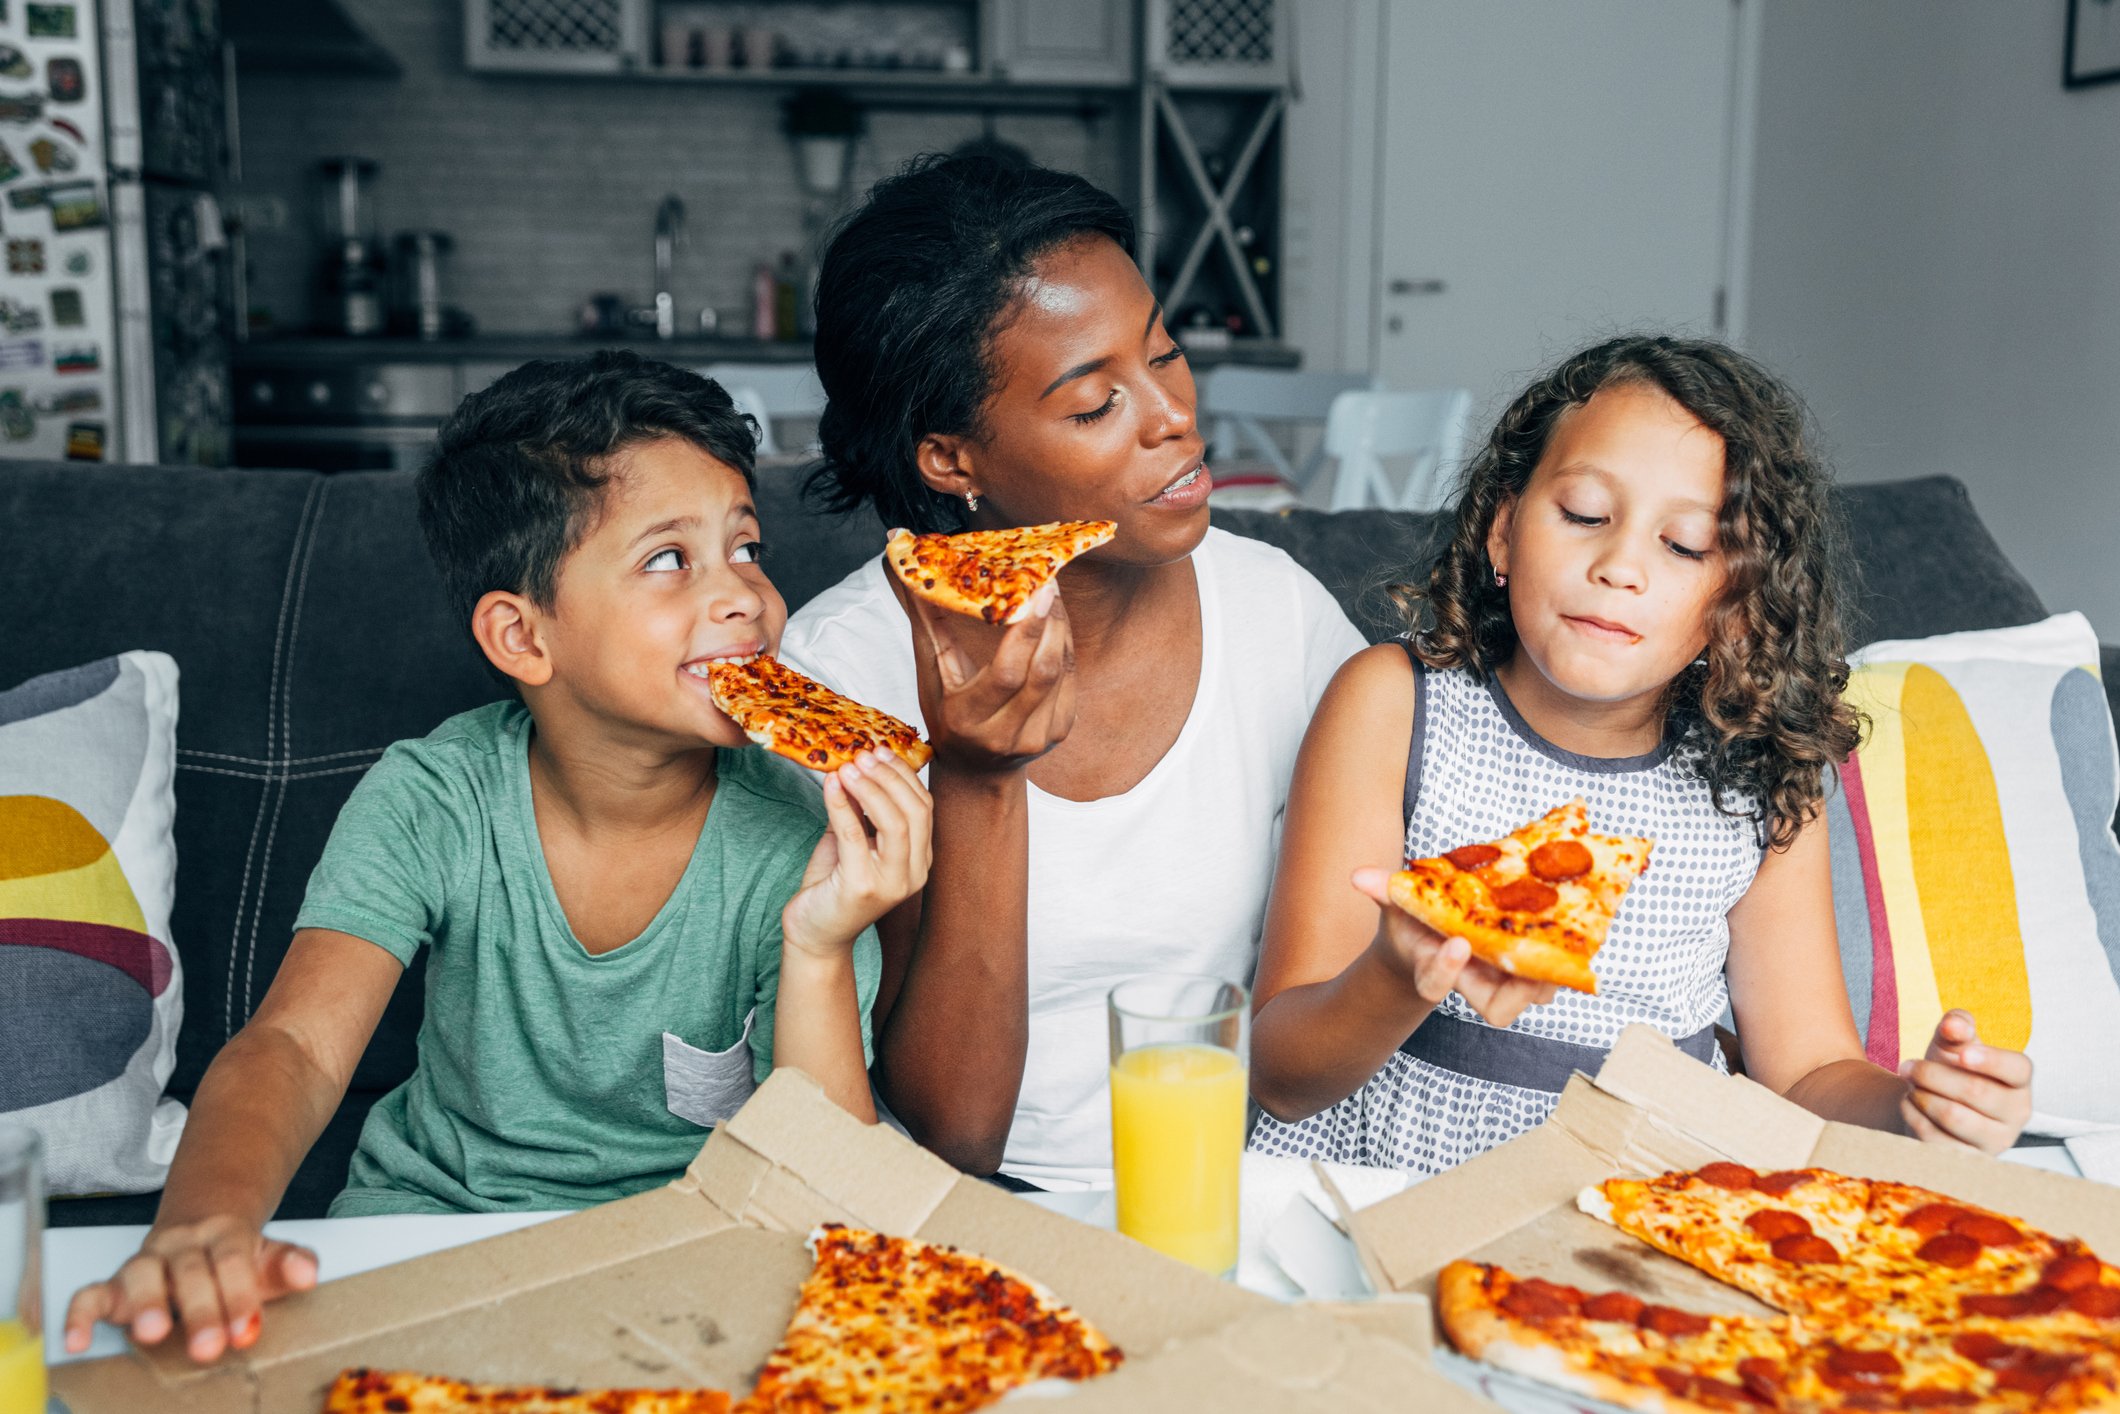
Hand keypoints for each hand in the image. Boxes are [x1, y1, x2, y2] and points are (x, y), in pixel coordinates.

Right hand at [63, 1215, 317, 1362]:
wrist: (204, 1226)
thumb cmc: (238, 1255)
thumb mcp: (270, 1257)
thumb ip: (292, 1264)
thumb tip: (307, 1273)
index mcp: (223, 1232)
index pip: (232, 1260)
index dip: (240, 1295)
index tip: (248, 1330)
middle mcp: (180, 1243)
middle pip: (189, 1270)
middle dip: (200, 1309)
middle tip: (209, 1347)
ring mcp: (145, 1261)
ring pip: (139, 1274)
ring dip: (144, 1303)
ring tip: (151, 1334)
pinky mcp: (114, 1285)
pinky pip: (90, 1294)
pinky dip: (79, 1314)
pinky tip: (79, 1341)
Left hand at [781, 748, 933, 956]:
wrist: (815, 932)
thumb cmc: (833, 885)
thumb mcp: (854, 840)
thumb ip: (861, 808)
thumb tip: (857, 763)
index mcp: (919, 859)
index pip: (924, 807)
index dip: (904, 775)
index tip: (881, 752)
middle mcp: (913, 873)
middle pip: (916, 812)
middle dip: (890, 777)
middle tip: (863, 755)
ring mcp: (891, 883)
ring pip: (895, 823)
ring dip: (870, 788)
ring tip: (847, 766)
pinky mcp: (861, 888)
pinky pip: (854, 835)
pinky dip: (842, 805)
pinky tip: (829, 784)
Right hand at [902, 571, 1075, 773]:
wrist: (975, 770)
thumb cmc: (946, 716)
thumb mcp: (931, 675)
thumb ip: (929, 624)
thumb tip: (914, 575)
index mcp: (968, 719)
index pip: (1007, 673)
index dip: (1027, 632)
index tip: (1037, 591)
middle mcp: (1006, 734)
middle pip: (1042, 671)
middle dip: (1050, 621)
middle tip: (1047, 581)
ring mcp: (1038, 737)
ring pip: (1061, 671)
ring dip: (1060, 628)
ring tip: (1051, 595)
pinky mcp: (1060, 732)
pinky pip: (1070, 679)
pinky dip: (1065, 645)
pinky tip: (1056, 623)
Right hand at [1352, 866, 1556, 1029]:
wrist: (1435, 937)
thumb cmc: (1414, 923)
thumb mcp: (1397, 905)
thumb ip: (1385, 891)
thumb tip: (1357, 876)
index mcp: (1431, 969)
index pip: (1433, 985)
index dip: (1445, 971)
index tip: (1457, 943)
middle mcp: (1470, 983)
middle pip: (1499, 1008)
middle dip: (1519, 988)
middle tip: (1533, 961)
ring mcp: (1502, 978)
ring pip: (1536, 992)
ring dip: (1552, 970)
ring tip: (1565, 935)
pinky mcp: (1528, 965)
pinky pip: (1554, 968)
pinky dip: (1568, 948)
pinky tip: (1578, 910)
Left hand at [1898, 1009, 2032, 1154]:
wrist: (1933, 1108)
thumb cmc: (1950, 1070)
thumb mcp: (1952, 1046)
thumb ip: (1956, 1028)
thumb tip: (1954, 1024)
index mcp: (2018, 1081)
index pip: (2017, 1068)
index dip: (1992, 1060)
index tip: (1964, 1054)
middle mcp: (2016, 1113)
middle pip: (1975, 1091)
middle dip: (1931, 1073)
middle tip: (1905, 1066)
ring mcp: (1995, 1141)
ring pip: (1953, 1116)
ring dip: (1920, 1095)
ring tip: (1910, 1086)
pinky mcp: (1969, 1161)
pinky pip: (1934, 1138)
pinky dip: (1913, 1116)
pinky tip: (1910, 1104)